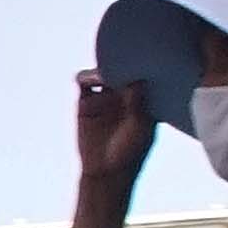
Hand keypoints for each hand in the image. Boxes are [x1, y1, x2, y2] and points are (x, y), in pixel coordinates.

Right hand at [71, 69, 158, 209]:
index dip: (141, 63)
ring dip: (102, 70)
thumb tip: (138, 79)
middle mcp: (125, 94)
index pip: (142, 72)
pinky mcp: (86, 101)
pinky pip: (83, 81)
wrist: (104, 171)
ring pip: (102, 72)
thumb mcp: (140, 127)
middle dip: (120, 61)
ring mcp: (105, 96)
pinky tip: (87, 81)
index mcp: (145, 97)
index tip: (140, 56)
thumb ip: (138, 103)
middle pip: (121, 68)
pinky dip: (84, 77)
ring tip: (103, 74)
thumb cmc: (130, 151)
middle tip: (118, 57)